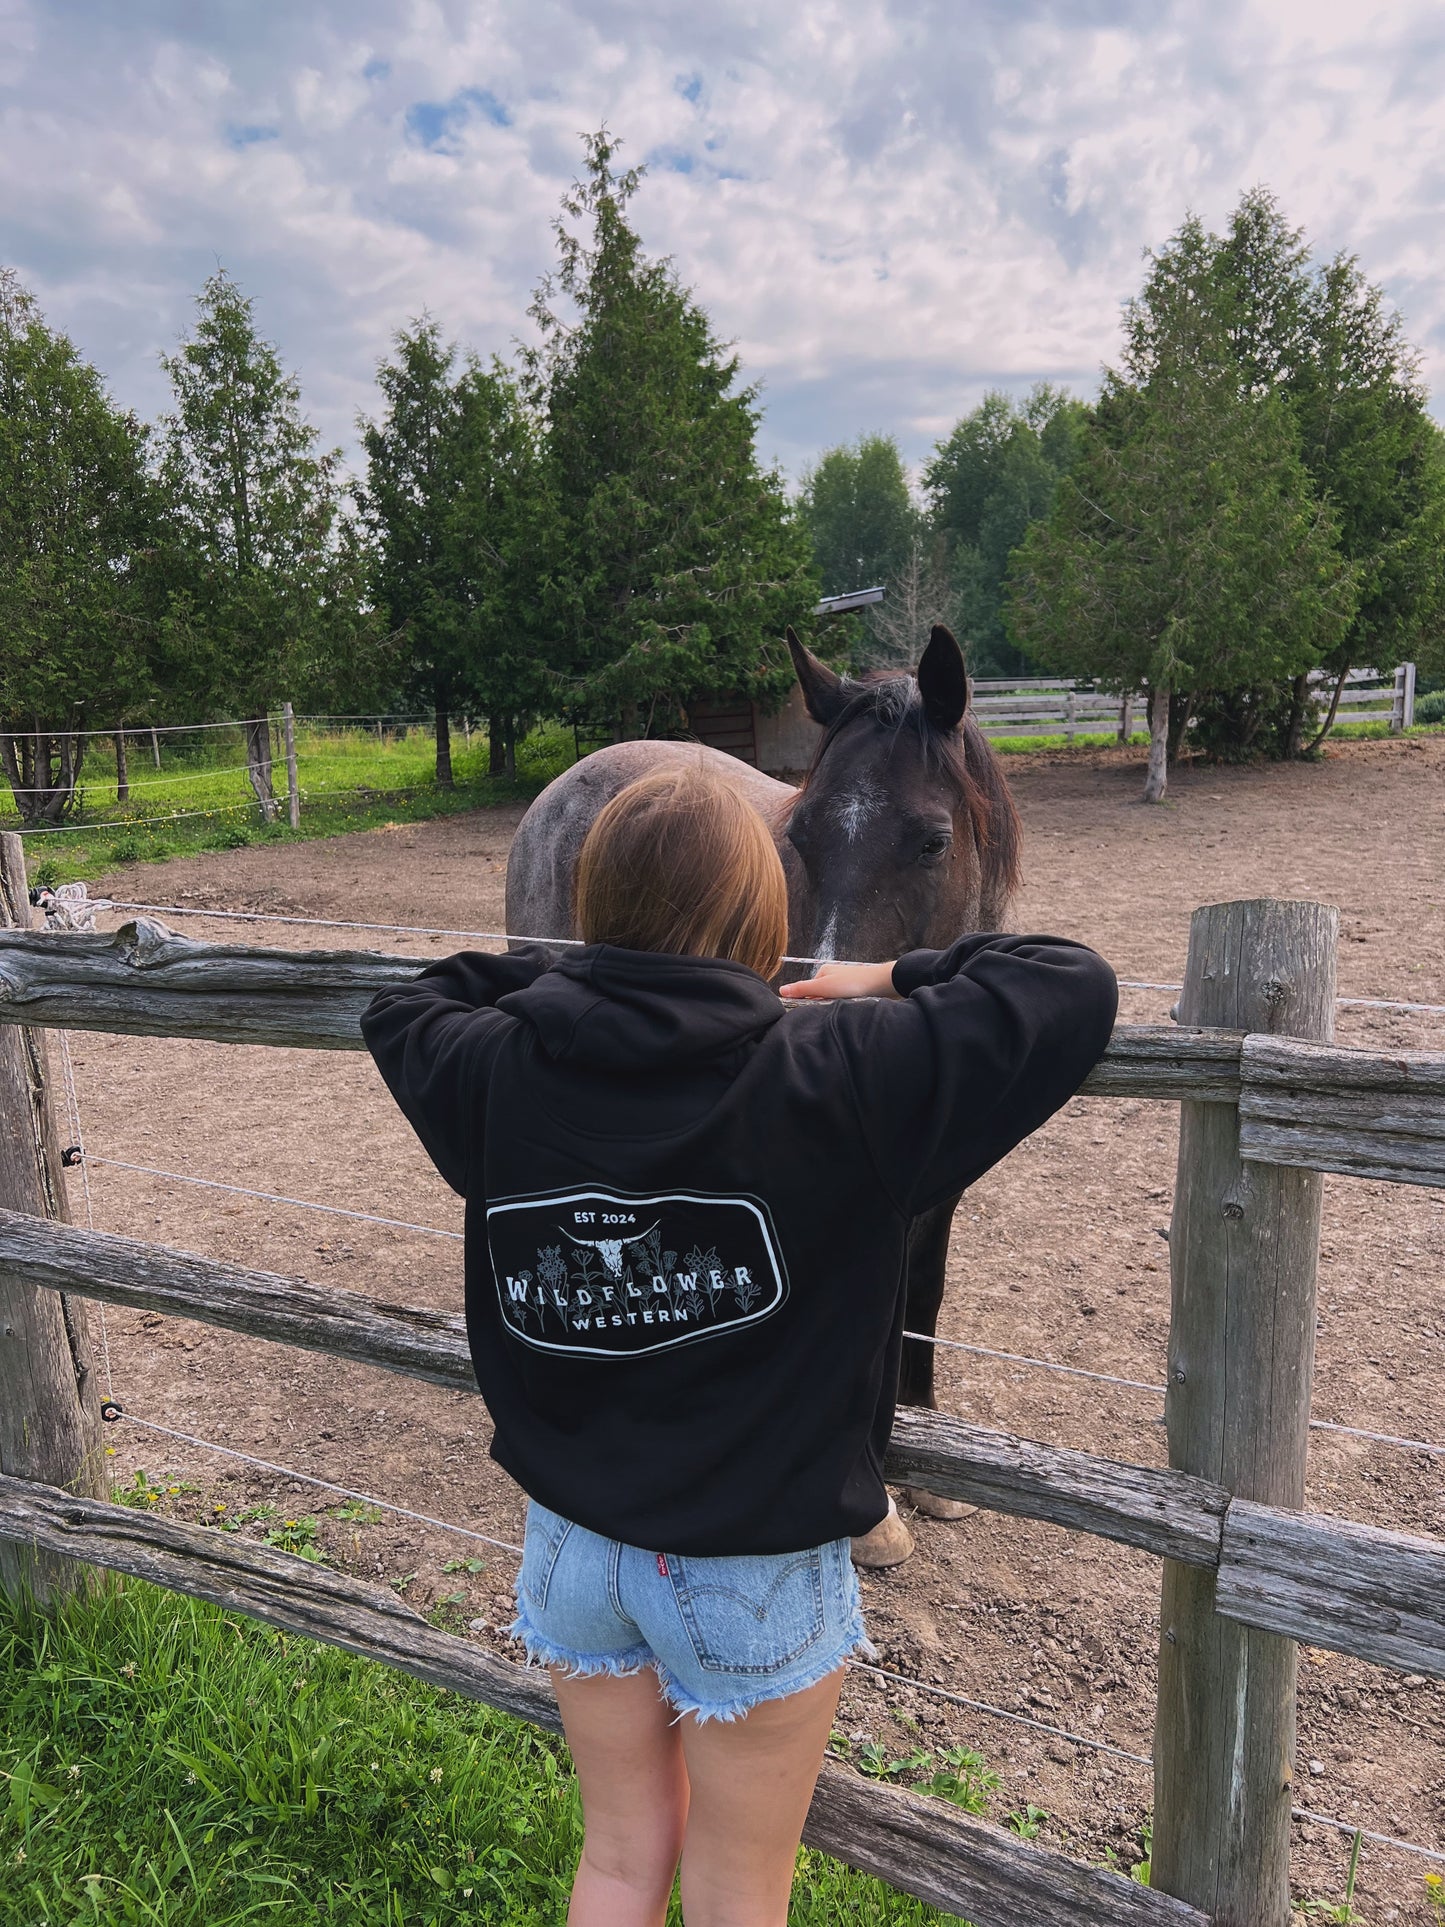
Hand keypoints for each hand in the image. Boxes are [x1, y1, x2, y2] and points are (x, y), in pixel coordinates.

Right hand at [778, 961, 900, 1002]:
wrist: (882, 983)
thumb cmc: (853, 983)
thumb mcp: (823, 987)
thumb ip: (802, 989)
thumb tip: (781, 990)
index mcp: (823, 973)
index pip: (808, 991)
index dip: (807, 1003)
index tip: (809, 1013)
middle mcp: (833, 976)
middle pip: (820, 996)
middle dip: (822, 1005)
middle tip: (828, 1012)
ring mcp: (845, 983)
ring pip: (832, 1000)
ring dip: (834, 1007)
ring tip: (840, 1010)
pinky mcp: (856, 991)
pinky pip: (844, 1001)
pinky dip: (844, 1006)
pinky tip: (849, 1009)